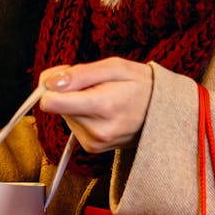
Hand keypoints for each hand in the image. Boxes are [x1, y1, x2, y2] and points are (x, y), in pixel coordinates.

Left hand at [38, 57, 152, 152]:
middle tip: (92, 83)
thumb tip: (49, 83)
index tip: (63, 76)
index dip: (49, 85)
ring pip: (63, 115)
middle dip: (66, 91)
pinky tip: (101, 109)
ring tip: (101, 96)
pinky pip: (73, 125)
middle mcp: (96, 130)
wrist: (165, 113)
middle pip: (55, 106)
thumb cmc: (140, 84)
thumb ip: (79, 74)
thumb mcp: (114, 67)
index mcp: (102, 106)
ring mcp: (94, 142)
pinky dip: (81, 114)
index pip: (52, 103)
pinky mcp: (92, 147)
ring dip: (75, 102)